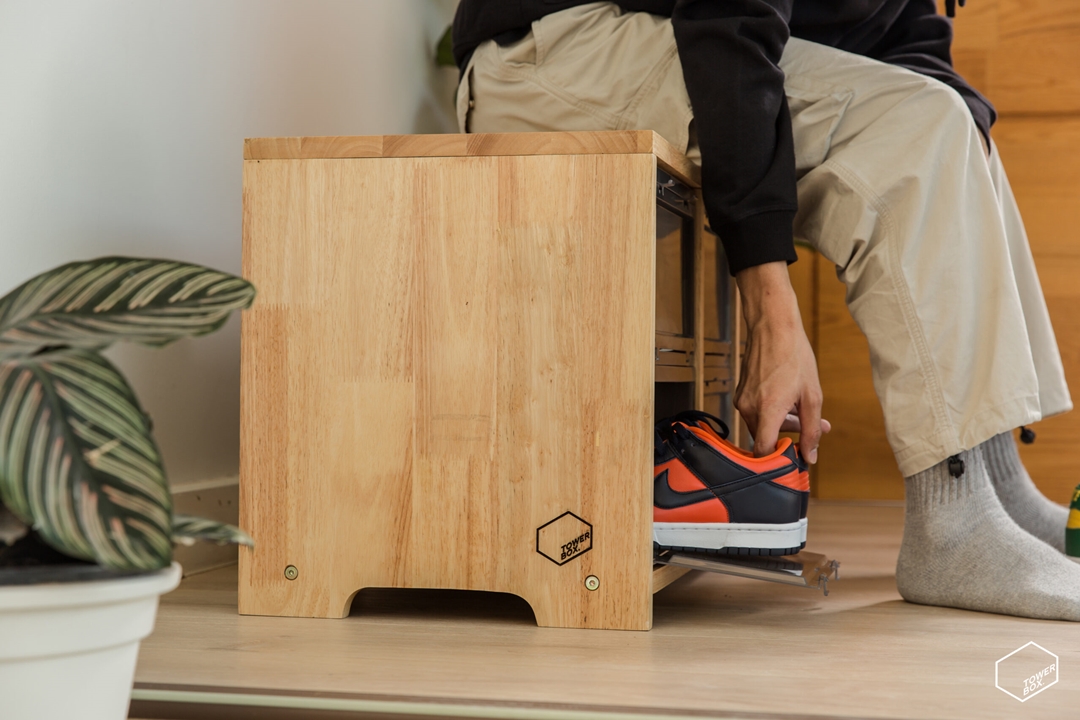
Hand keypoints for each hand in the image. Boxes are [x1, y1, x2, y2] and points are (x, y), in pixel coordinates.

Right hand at [734, 261, 826, 462]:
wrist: (773, 326)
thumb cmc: (794, 356)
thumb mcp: (812, 395)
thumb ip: (812, 429)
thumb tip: (810, 456)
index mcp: (767, 411)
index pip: (763, 452)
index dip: (777, 462)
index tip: (795, 459)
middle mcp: (749, 409)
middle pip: (765, 440)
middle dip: (790, 437)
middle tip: (814, 428)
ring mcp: (741, 400)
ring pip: (762, 426)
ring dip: (783, 424)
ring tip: (804, 410)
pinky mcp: (740, 393)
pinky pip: (756, 413)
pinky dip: (772, 413)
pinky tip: (788, 398)